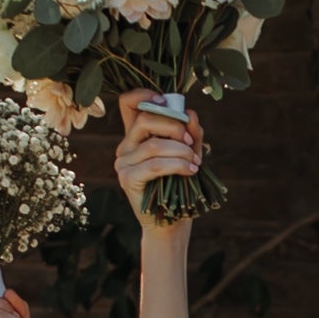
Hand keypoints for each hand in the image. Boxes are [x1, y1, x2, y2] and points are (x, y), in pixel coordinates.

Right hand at [108, 97, 206, 213]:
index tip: (167, 102)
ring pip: (153, 144)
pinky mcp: (127, 179)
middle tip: (191, 142)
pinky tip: (191, 171)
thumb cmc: (180, 187)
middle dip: (174, 126)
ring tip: (195, 162)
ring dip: (181, 150)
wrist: (172, 222)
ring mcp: (123, 162)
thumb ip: (191, 133)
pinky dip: (177, 165)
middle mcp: (126, 146)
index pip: (128, 103)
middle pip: (144, 119)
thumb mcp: (190, 154)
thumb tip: (191, 114)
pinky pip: (154, 164)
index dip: (145, 95)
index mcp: (137, 135)